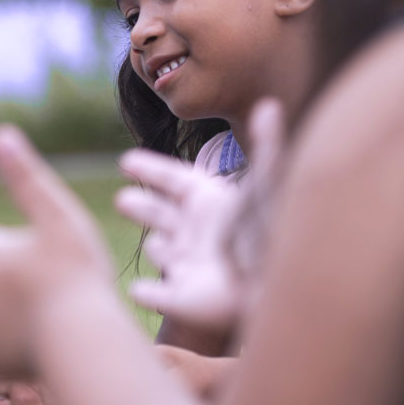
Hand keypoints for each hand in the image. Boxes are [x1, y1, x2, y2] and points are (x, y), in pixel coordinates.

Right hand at [113, 101, 284, 340]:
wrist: (280, 289)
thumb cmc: (273, 234)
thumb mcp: (267, 185)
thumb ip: (267, 146)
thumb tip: (270, 105)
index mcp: (210, 203)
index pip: (174, 181)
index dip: (151, 170)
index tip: (127, 161)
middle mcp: (198, 232)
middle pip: (162, 215)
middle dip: (142, 208)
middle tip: (123, 200)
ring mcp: (191, 265)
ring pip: (164, 252)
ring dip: (157, 249)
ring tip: (155, 245)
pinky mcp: (185, 300)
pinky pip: (158, 296)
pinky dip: (148, 293)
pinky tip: (138, 290)